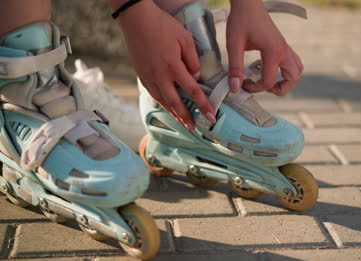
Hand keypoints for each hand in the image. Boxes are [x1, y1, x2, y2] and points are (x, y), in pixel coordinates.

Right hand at [112, 0, 214, 129]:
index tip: (211, 116)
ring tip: (182, 122)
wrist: (136, 20)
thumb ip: (193, 60)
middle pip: (175, 102)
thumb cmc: (163, 26)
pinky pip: (153, 94)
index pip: (192, 91)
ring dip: (173, 113)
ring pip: (162, 101)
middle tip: (194, 127)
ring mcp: (148, 77)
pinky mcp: (141, 75)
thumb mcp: (185, 39)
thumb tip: (196, 77)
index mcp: (173, 67)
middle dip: (186, 117)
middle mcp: (160, 76)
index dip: (203, 105)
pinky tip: (167, 107)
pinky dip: (162, 103)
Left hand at [227, 0, 302, 95]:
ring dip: (286, 80)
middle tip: (262, 86)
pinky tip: (267, 68)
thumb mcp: (233, 45)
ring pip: (297, 70)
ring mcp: (285, 47)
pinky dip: (285, 71)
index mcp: (273, 51)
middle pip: (293, 78)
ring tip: (268, 80)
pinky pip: (293, 62)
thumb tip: (235, 88)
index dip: (255, 88)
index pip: (269, 81)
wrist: (248, 3)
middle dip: (279, 89)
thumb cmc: (241, 20)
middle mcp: (283, 50)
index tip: (242, 84)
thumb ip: (235, 68)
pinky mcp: (282, 45)